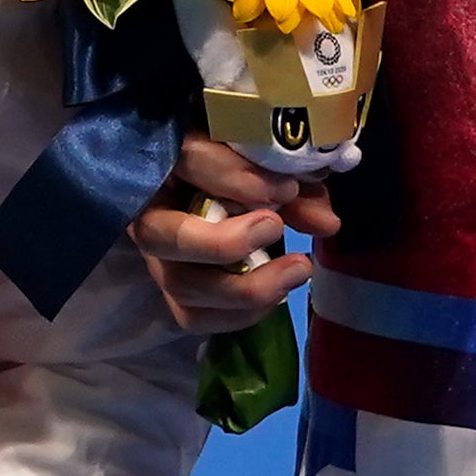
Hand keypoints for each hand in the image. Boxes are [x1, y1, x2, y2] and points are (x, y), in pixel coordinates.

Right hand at [127, 134, 333, 334]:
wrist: (238, 202)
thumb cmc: (254, 171)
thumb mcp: (272, 167)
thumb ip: (294, 189)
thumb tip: (326, 225)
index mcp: (171, 158)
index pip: (187, 162)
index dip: (233, 179)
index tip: (286, 190)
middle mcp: (150, 211)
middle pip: (158, 235)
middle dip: (222, 242)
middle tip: (276, 228)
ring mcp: (157, 258)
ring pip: (180, 284)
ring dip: (243, 286)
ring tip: (298, 270)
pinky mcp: (174, 292)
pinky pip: (193, 316)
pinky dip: (238, 314)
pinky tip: (277, 296)